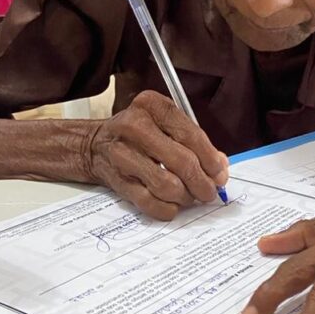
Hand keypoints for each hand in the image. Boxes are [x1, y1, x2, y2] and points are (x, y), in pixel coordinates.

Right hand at [86, 90, 228, 219]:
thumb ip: (194, 142)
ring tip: (190, 196)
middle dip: (202, 182)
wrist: (94, 145)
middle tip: (209, 192)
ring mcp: (122, 154)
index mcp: (151, 105)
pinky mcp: (116, 180)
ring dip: (185, 197)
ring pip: (168, 185)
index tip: (220, 173)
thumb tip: (220, 169)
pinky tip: (172, 204)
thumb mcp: (165, 124)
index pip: (191, 135)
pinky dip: (167, 208)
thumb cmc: (140, 133)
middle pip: (182, 162)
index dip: (210, 159)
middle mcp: (134, 126)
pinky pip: (150, 202)